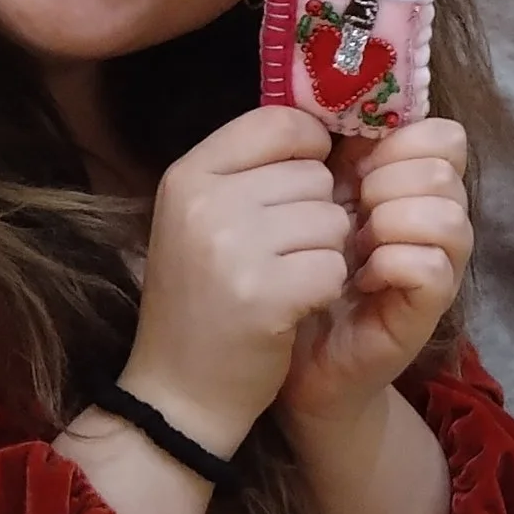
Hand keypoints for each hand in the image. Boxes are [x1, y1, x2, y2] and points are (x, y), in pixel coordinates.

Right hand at [121, 105, 350, 458]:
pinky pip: (335, 265)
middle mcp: (206, 202)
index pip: (279, 120)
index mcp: (189, 174)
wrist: (178, 392)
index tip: (298, 189)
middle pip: (314, 174)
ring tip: (283, 281)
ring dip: (324, 253)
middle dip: (315, 214)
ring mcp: (233, 247)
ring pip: (332, 219)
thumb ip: (253, 170)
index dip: (307, 151)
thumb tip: (327, 129)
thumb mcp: (205, 220)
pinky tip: (292, 307)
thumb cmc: (203, 300)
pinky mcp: (266, 293)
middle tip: (280, 255)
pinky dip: (325, 289)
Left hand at [278, 117, 473, 428]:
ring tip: (356, 246)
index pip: (442, 134)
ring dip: (392, 222)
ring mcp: (439, 262)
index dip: (398, 141)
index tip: (350, 167)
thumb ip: (325, 155)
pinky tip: (361, 278)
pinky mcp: (429, 307)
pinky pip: (432, 265)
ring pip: (448, 214)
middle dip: (389, 182)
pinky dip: (393, 263)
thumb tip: (330, 112)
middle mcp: (434, 216)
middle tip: (351, 213)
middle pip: (445, 167)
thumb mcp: (302, 202)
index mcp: (406, 181)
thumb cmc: (289, 270)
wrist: (279, 355)